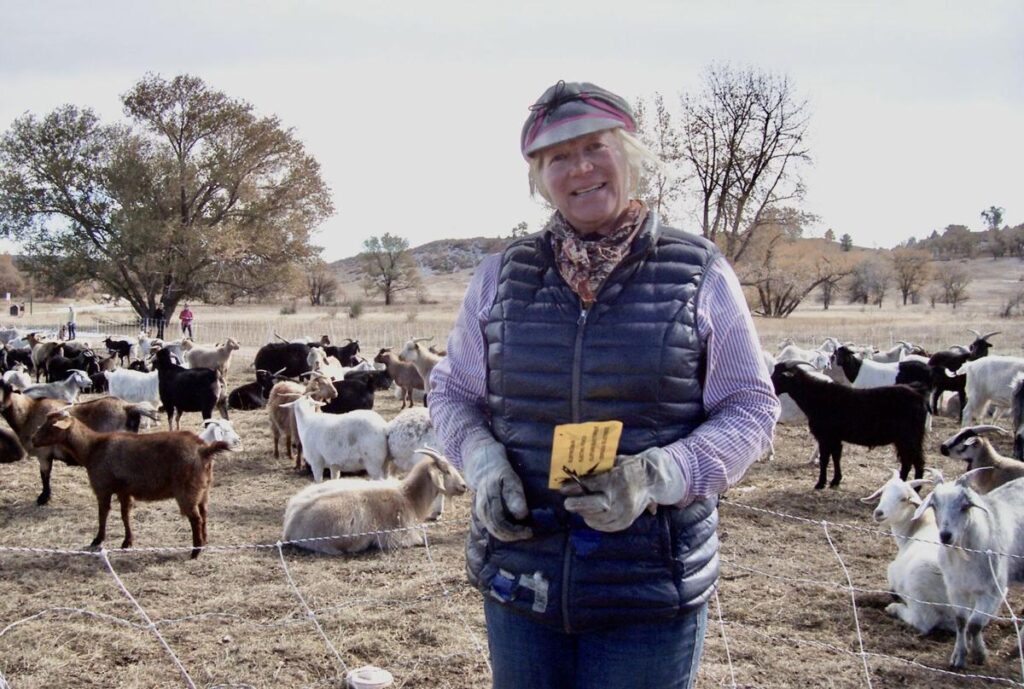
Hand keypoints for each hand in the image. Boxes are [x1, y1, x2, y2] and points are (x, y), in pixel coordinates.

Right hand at [462, 431, 532, 541]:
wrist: (481, 461)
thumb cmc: (498, 468)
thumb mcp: (509, 477)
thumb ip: (514, 495)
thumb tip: (521, 515)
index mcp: (490, 499)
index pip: (501, 523)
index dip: (515, 531)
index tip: (530, 531)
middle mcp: (482, 507)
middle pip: (497, 529)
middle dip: (514, 535)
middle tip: (529, 533)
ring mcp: (479, 509)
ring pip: (493, 529)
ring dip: (508, 534)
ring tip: (522, 531)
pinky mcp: (480, 510)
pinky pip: (491, 525)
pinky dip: (503, 530)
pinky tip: (513, 528)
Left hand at [561, 447, 684, 531]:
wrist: (652, 480)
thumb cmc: (629, 467)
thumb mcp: (614, 462)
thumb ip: (597, 470)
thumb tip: (574, 476)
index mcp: (618, 478)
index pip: (592, 484)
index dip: (575, 487)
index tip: (563, 489)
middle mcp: (623, 496)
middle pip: (596, 505)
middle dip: (579, 505)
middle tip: (567, 504)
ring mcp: (626, 511)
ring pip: (600, 518)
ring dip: (585, 514)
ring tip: (578, 509)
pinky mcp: (628, 521)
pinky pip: (608, 526)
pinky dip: (596, 524)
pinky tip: (589, 519)